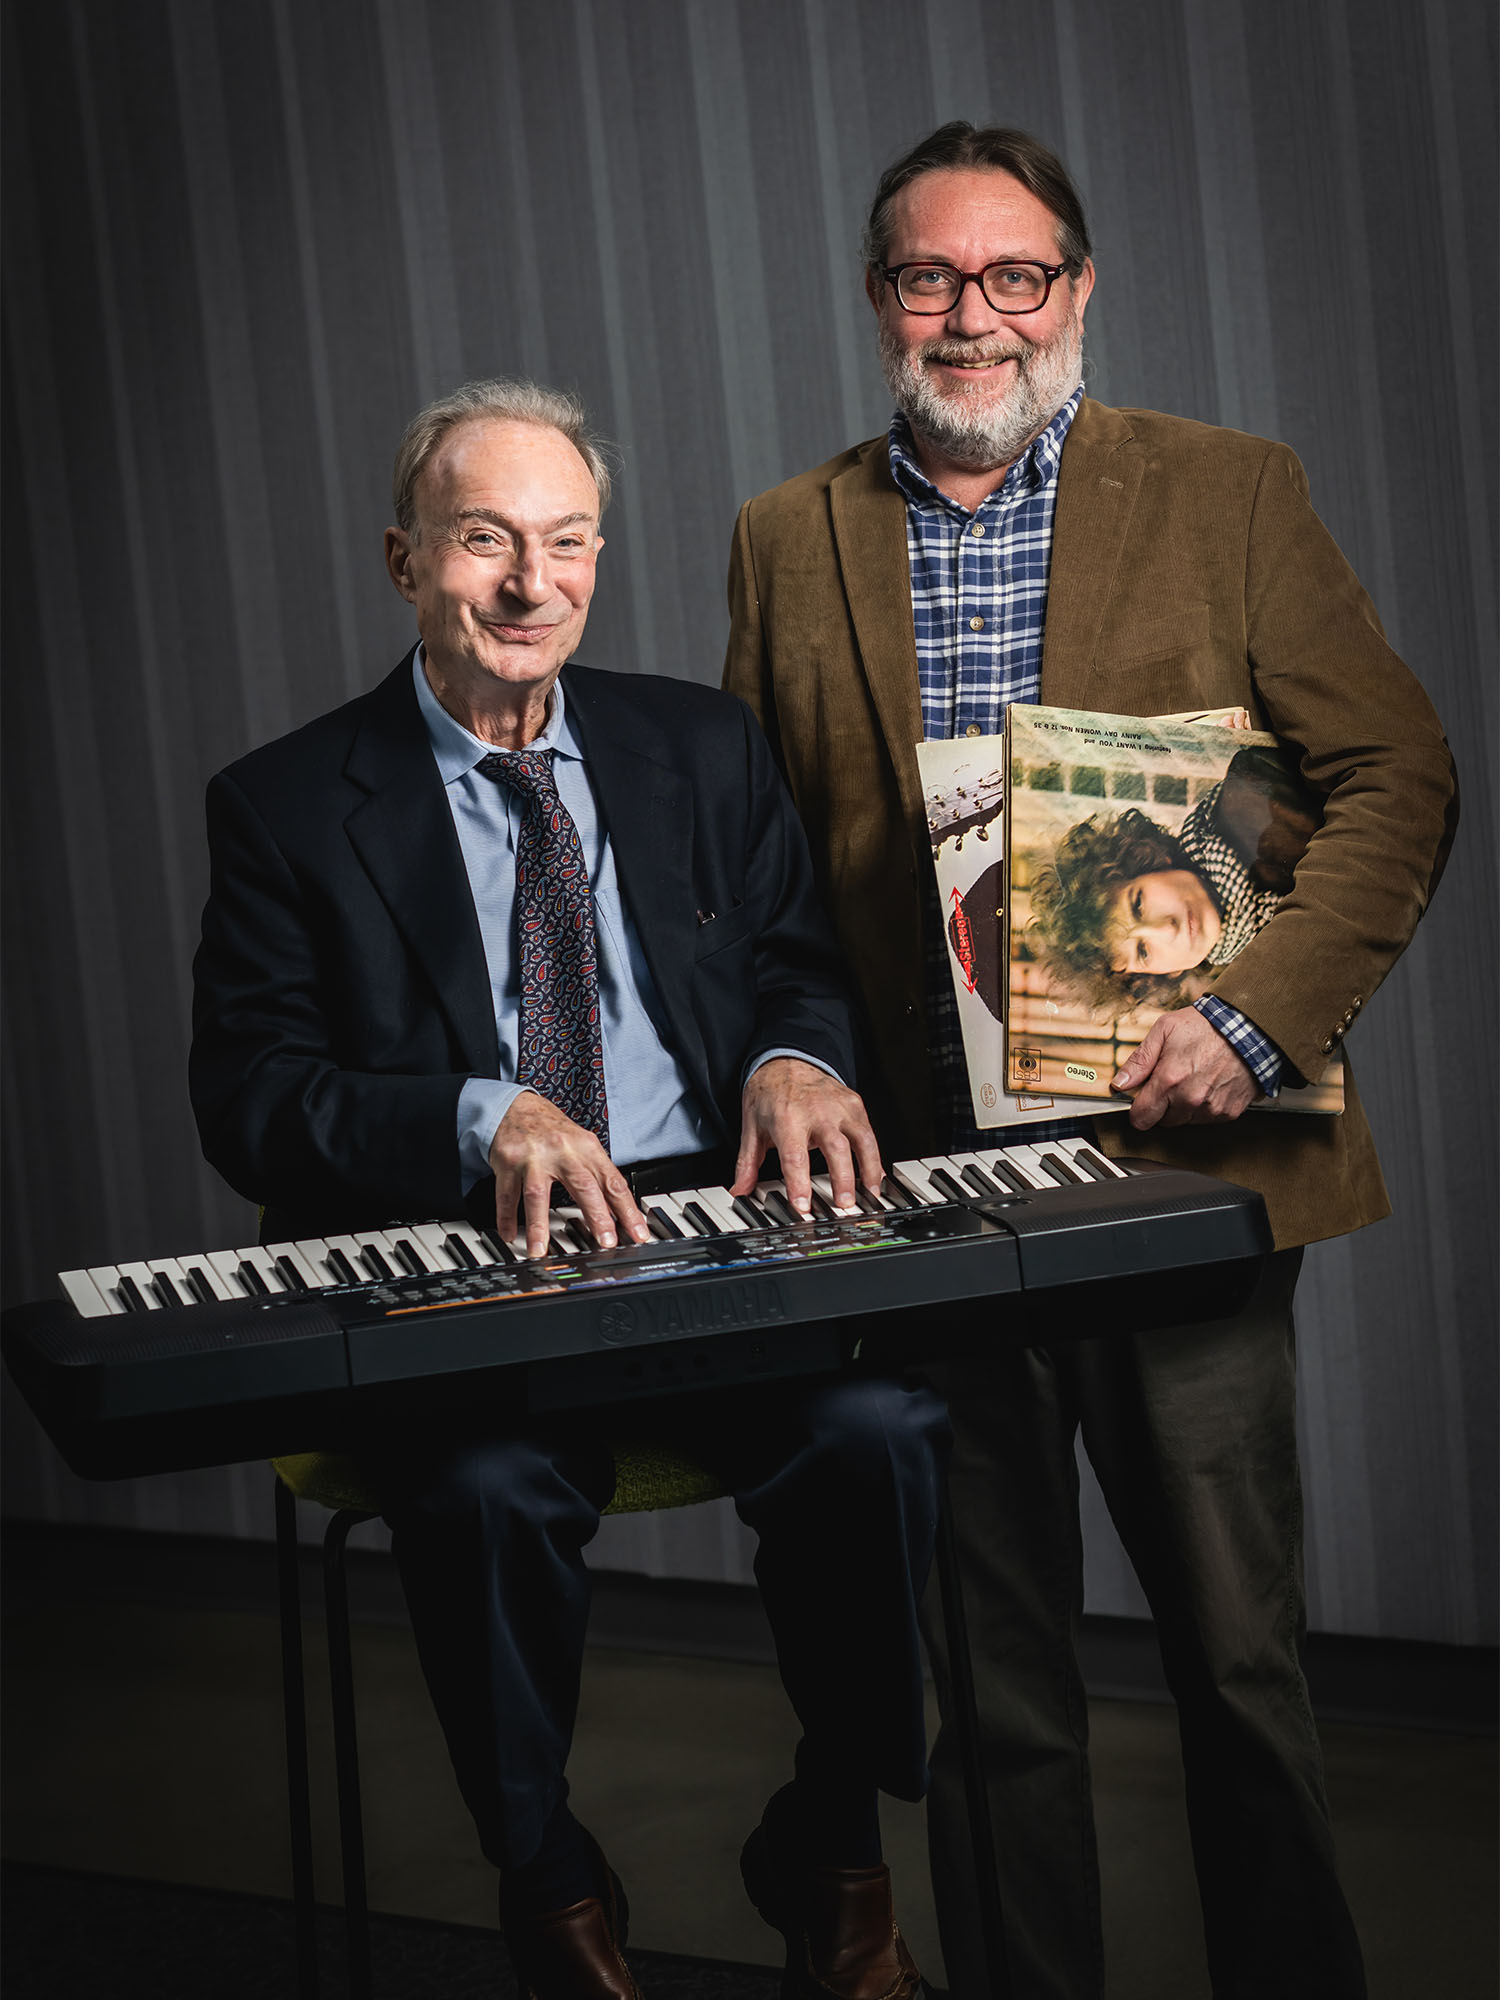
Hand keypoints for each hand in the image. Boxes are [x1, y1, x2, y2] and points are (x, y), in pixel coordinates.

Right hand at [488, 1092, 650, 1257]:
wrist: (517, 1106)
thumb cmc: (553, 1131)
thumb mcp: (582, 1145)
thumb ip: (598, 1175)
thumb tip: (619, 1212)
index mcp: (586, 1148)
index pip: (613, 1182)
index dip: (627, 1210)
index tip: (637, 1233)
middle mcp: (562, 1151)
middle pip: (583, 1186)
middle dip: (597, 1216)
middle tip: (605, 1242)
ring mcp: (533, 1157)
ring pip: (537, 1194)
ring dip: (538, 1225)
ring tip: (539, 1250)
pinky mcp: (508, 1162)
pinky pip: (507, 1194)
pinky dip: (506, 1217)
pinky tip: (510, 1235)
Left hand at [731, 1057, 884, 1214]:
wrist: (786, 1059)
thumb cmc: (770, 1094)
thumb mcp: (752, 1126)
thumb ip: (748, 1163)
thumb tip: (739, 1190)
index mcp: (787, 1117)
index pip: (794, 1155)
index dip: (799, 1182)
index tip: (803, 1205)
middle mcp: (816, 1111)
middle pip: (834, 1148)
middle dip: (841, 1179)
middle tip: (843, 1204)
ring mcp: (839, 1107)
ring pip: (861, 1140)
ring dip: (867, 1170)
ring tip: (869, 1195)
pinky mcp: (854, 1105)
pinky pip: (869, 1133)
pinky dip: (875, 1157)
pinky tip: (875, 1177)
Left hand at [1111, 1009, 1260, 1129]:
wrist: (1249, 1028)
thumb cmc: (1207, 1026)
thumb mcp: (1164, 1031)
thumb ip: (1139, 1060)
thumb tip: (1120, 1082)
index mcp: (1169, 1080)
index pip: (1141, 1118)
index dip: (1137, 1111)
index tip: (1140, 1102)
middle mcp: (1190, 1099)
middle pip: (1163, 1121)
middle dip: (1162, 1105)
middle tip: (1172, 1081)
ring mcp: (1211, 1108)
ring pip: (1185, 1121)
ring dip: (1184, 1107)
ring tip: (1193, 1079)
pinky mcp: (1229, 1112)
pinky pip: (1207, 1118)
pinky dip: (1205, 1107)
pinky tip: (1209, 1084)